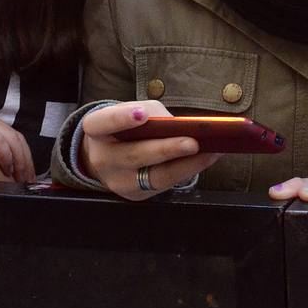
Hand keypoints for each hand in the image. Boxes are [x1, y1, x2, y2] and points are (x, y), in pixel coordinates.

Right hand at [79, 101, 220, 199]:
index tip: (142, 114)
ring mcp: (118, 182)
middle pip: (134, 155)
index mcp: (97, 130)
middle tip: (193, 142)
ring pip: (154, 176)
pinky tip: (206, 159)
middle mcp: (103, 159)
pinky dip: (188, 171)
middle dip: (166, 149)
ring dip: (186, 164)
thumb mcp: (133, 112)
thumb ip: (153, 114)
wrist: (106, 156)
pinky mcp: (136, 195)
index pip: (103, 123)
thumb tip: (183, 126)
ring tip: (210, 152)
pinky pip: (164, 185)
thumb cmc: (126, 127)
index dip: (122, 119)